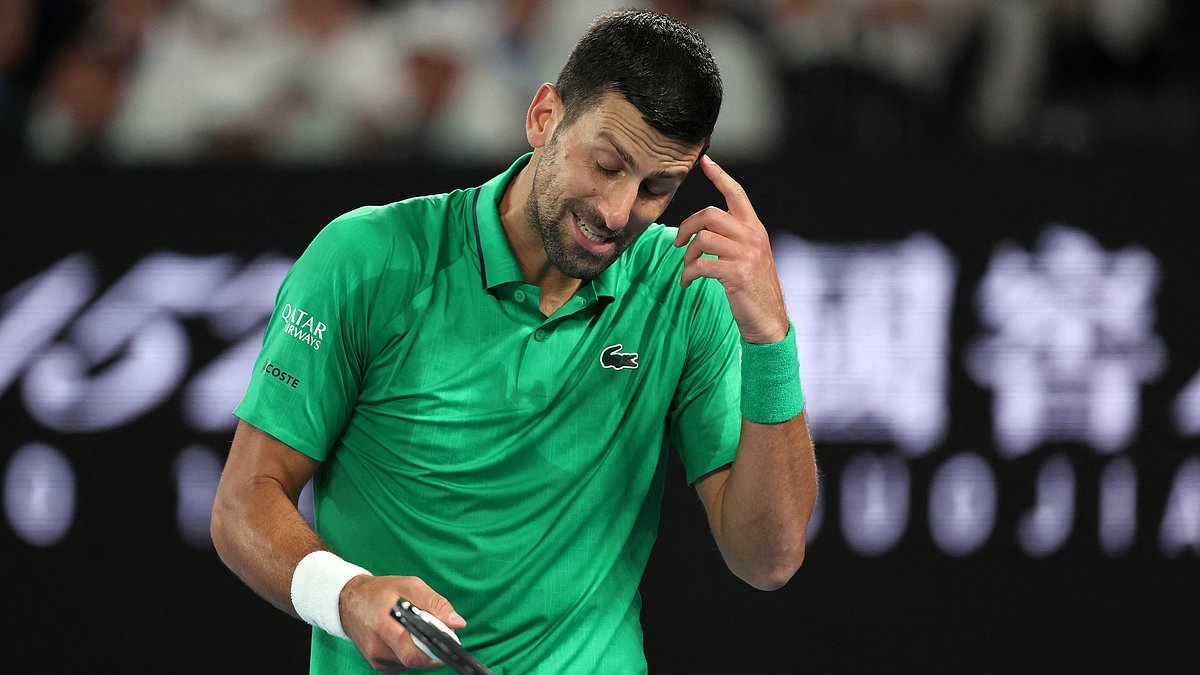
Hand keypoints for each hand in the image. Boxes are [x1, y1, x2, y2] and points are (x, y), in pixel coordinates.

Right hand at [339, 575, 467, 672]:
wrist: (350, 603)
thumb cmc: (380, 592)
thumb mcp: (409, 586)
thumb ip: (435, 603)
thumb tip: (457, 623)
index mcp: (383, 624)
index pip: (412, 651)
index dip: (435, 650)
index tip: (449, 642)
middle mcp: (377, 646)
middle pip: (414, 660)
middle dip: (432, 650)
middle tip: (438, 635)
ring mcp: (376, 658)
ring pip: (411, 664)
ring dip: (421, 650)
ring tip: (417, 630)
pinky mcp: (378, 665)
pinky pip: (403, 665)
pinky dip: (411, 653)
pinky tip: (406, 638)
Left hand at [675, 155, 789, 343]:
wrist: (768, 319)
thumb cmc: (753, 288)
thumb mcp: (748, 256)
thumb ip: (733, 239)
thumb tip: (703, 231)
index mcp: (755, 228)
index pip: (737, 194)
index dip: (719, 176)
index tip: (705, 161)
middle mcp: (752, 236)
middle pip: (709, 214)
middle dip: (686, 227)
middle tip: (678, 243)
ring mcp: (746, 255)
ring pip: (702, 239)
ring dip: (686, 255)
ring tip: (686, 269)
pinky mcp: (737, 274)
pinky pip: (700, 265)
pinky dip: (687, 274)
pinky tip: (687, 283)